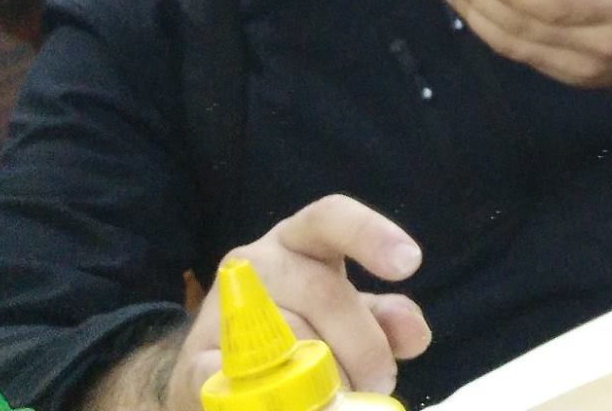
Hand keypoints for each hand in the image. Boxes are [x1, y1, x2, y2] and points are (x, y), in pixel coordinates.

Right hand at [169, 197, 427, 410]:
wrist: (219, 375)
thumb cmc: (298, 333)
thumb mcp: (348, 320)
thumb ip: (385, 321)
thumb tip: (414, 333)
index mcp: (300, 240)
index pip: (331, 218)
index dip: (371, 234)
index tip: (410, 264)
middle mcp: (258, 260)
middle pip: (325, 292)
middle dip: (365, 346)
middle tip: (380, 383)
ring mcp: (223, 308)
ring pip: (292, 339)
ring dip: (330, 379)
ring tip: (339, 399)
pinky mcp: (197, 357)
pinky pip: (246, 379)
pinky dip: (275, 397)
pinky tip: (289, 403)